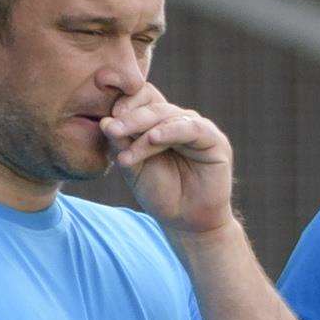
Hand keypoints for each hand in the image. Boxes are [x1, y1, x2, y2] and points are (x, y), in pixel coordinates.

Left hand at [102, 85, 234, 237]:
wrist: (185, 220)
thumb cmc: (160, 193)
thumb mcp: (133, 168)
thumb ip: (121, 145)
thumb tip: (104, 122)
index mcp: (158, 122)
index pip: (141, 99)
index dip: (124, 104)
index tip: (105, 123)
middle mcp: (177, 120)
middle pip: (151, 105)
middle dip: (128, 118)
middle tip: (110, 130)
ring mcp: (196, 127)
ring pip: (166, 116)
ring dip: (142, 127)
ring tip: (123, 138)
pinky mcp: (214, 139)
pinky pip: (191, 128)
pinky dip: (169, 131)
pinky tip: (152, 138)